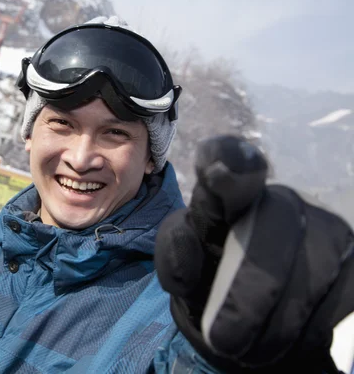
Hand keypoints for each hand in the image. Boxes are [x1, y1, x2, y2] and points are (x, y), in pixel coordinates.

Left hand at [155, 135, 353, 372]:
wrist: (246, 324)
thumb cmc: (207, 285)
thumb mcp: (181, 272)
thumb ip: (174, 255)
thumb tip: (187, 237)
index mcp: (227, 197)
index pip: (230, 167)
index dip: (228, 164)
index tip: (218, 170)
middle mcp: (279, 202)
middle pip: (274, 230)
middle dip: (246, 295)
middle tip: (223, 339)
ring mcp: (324, 228)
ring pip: (311, 272)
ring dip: (275, 324)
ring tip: (246, 346)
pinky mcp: (353, 261)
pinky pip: (340, 298)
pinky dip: (306, 331)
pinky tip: (283, 335)